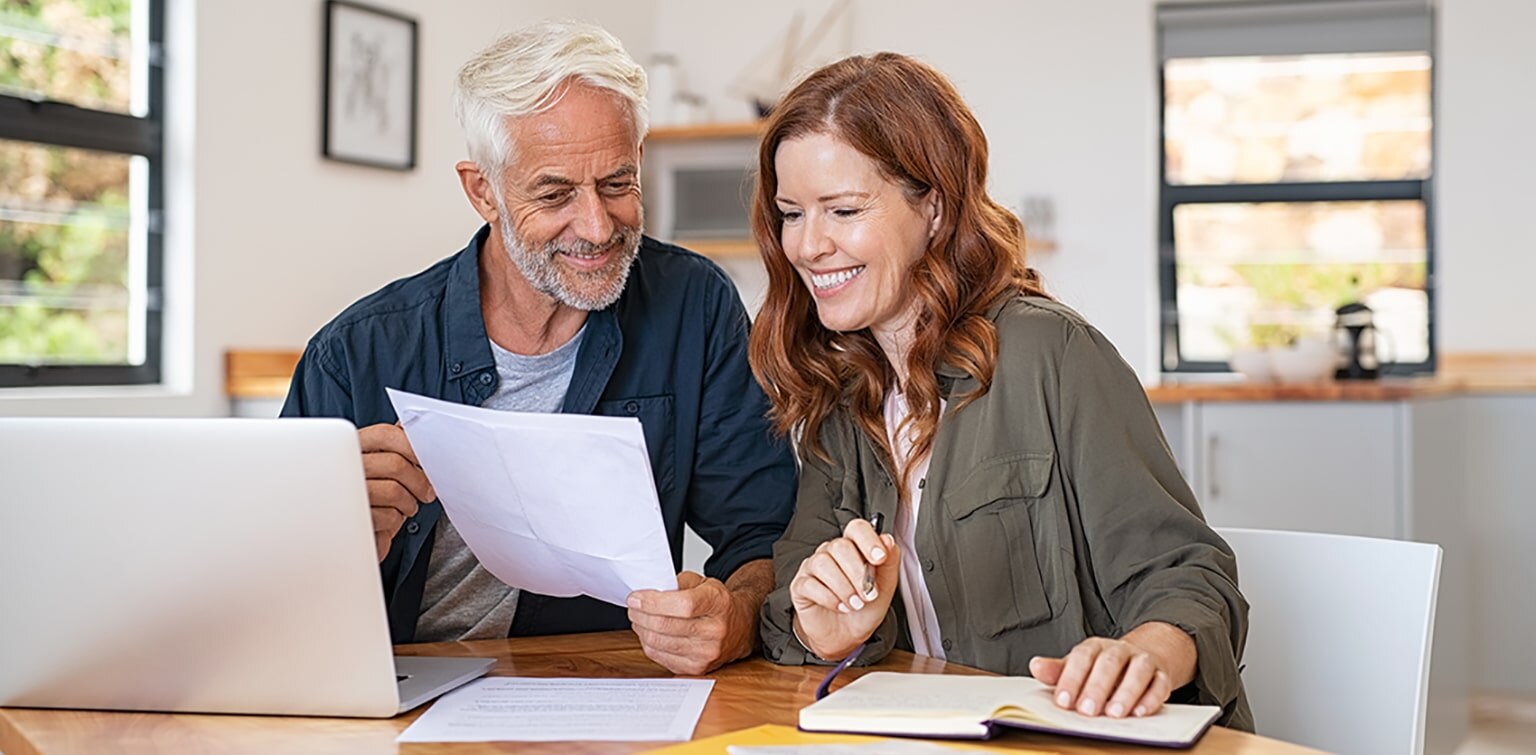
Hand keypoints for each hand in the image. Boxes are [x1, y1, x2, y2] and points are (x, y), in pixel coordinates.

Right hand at [358, 423, 435, 560]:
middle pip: (396, 465)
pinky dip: (394, 521)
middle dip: (419, 482)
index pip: (386, 435)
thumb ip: (397, 441)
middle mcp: (346, 466)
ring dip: (408, 503)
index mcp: (354, 446)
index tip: (427, 461)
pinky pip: (387, 516)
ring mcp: (345, 493)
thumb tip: (413, 425)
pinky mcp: (352, 519)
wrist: (347, 528)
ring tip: (404, 506)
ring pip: (394, 492)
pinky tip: (386, 519)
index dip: (412, 447)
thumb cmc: (372, 492)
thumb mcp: (382, 464)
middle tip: (425, 492)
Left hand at [627, 571, 755, 674]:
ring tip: (639, 619)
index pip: (682, 605)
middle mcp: (715, 630)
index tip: (636, 598)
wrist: (738, 627)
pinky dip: (648, 644)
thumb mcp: (701, 583)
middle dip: (640, 615)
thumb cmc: (716, 604)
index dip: (653, 602)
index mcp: (718, 603)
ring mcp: (706, 653)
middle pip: (665, 625)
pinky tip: (650, 633)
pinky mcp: (696, 668)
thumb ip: (676, 584)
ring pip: (658, 642)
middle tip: (633, 607)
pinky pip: (660, 657)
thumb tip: (646, 594)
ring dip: (641, 629)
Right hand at [789, 517, 899, 659]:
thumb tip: (887, 540)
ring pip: (823, 563)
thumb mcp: (885, 588)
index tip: (880, 558)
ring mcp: (813, 567)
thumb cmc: (864, 609)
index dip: (868, 540)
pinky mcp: (800, 585)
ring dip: (843, 587)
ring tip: (855, 604)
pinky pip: (810, 584)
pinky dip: (829, 598)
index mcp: (853, 548)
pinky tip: (840, 606)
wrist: (846, 637)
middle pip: (840, 546)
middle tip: (869, 594)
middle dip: (858, 573)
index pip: (856, 529)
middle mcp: (831, 553)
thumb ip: (890, 562)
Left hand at [1028, 622, 1197, 718]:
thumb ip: (1057, 671)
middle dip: (1097, 687)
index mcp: (1095, 647)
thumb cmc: (1102, 669)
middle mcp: (1120, 650)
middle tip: (1087, 711)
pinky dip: (1151, 699)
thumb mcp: (1077, 667)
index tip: (1063, 702)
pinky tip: (1140, 712)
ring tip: (1115, 714)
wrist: (1140, 659)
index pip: (1082, 657)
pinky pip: (1160, 684)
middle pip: (1109, 663)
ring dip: (1126, 692)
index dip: (1071, 679)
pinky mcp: (1161, 675)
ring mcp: (1142, 661)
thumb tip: (1035, 666)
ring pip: (1138, 671)